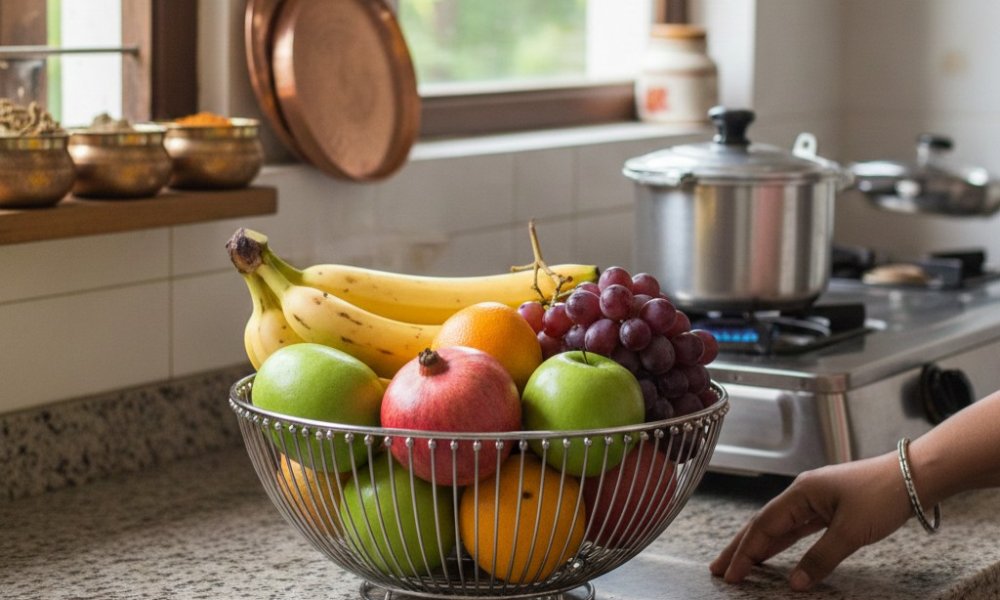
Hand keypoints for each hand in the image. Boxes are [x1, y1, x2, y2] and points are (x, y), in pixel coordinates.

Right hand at [709, 452, 912, 590]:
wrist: (914, 476)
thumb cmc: (882, 496)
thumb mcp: (850, 532)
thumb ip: (820, 558)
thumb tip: (795, 584)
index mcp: (801, 492)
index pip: (764, 526)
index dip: (746, 552)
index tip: (731, 574)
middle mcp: (802, 493)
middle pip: (763, 523)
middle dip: (740, 547)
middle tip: (719, 569)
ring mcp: (815, 500)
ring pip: (779, 526)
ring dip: (758, 546)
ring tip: (739, 564)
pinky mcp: (828, 507)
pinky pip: (797, 528)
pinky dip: (781, 542)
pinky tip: (773, 554)